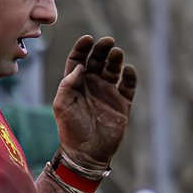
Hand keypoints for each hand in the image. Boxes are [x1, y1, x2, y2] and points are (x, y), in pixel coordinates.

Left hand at [52, 34, 136, 170]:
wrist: (87, 153)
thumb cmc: (71, 130)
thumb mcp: (62, 105)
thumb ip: (68, 84)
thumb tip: (80, 66)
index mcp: (76, 84)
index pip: (79, 60)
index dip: (83, 48)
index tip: (88, 39)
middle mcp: (92, 86)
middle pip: (98, 61)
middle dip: (102, 50)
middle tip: (108, 41)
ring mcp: (108, 94)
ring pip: (113, 70)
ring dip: (115, 60)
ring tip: (117, 53)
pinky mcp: (122, 105)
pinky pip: (128, 87)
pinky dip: (130, 77)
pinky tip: (128, 70)